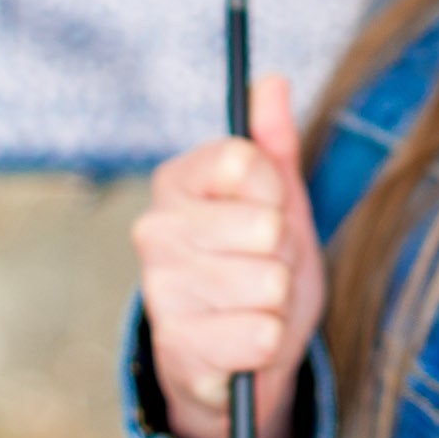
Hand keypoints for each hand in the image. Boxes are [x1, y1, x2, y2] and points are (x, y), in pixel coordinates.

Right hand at [132, 75, 326, 437]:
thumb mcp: (277, 202)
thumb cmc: (259, 265)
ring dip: (279, 302)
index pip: (246, 160)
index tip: (267, 209)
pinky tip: (244, 345)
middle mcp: (155, 230)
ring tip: (255, 306)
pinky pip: (260, 335)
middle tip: (264, 267)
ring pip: (269, 283)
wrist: (242, 356)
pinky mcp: (176, 349)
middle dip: (284, 254)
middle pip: (265, 226)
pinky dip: (267, 344)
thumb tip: (273, 81)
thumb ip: (273, 142)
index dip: (275, 191)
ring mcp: (160, 291)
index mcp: (176, 182)